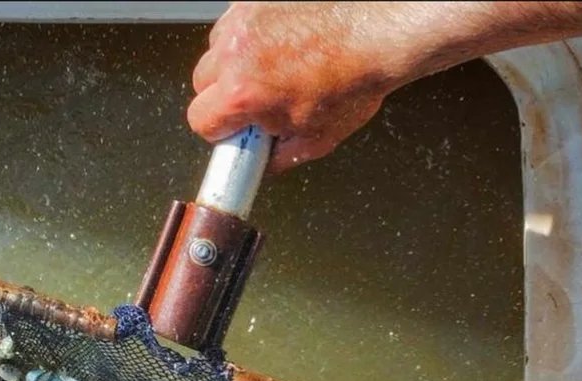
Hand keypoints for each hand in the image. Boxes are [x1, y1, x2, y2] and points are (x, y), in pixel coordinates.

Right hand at [188, 2, 419, 170]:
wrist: (381, 30)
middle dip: (225, 94)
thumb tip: (265, 162)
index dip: (219, 129)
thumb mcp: (318, 138)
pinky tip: (283, 41)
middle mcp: (236, 51)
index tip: (234, 129)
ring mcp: (244, 17)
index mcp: (243, 93)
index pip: (200, 120)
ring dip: (236, 60)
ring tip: (276, 66)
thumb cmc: (357, 78)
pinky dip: (254, 32)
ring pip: (218, 48)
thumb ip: (280, 156)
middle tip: (258, 99)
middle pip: (202, 82)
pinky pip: (238, 20)